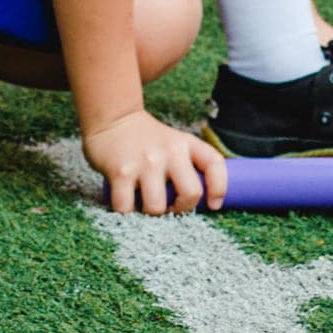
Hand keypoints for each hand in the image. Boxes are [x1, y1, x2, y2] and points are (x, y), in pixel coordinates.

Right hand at [83, 111, 225, 214]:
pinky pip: (126, 207)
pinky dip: (126, 211)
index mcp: (186, 144)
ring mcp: (145, 162)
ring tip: (144, 205)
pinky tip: (125, 203)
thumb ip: (187, 163)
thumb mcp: (174, 142)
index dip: (219, 188)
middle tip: (171, 208)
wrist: (112, 119)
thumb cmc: (146, 139)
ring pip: (157, 207)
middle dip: (182, 209)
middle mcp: (170, 151)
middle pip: (191, 194)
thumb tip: (202, 199)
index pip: (214, 164)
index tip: (213, 205)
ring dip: (150, 214)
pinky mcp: (121, 172)